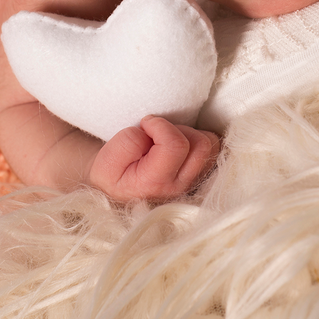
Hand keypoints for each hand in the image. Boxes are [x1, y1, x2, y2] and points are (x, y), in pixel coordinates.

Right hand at [88, 116, 220, 201]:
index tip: (145, 124)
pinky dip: (197, 140)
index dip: (160, 125)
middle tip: (156, 133)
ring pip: (211, 146)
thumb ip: (129, 142)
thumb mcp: (106, 161)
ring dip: (189, 134)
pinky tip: (176, 145)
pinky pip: (213, 151)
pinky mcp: (200, 177)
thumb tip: (152, 132)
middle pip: (201, 145)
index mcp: (156, 183)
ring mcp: (193, 183)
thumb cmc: (112, 175)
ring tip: (166, 139)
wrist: (114, 194)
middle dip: (178, 129)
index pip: (176, 145)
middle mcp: (181, 186)